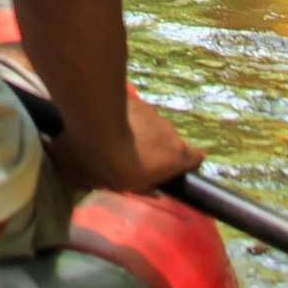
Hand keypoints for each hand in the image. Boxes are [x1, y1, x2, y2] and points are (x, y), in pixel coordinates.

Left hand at [46, 88, 195, 195]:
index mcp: (175, 156)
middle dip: (152, 146)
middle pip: (168, 140)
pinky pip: (132, 109)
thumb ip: (141, 188)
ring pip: (149, 123)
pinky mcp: (133, 96)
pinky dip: (123, 115)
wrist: (91, 125)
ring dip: (137, 129)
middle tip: (129, 154)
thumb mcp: (123, 189)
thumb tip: (153, 191)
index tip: (166, 168)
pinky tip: (102, 120)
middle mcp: (170, 131)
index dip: (184, 162)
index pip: (196, 158)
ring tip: (110, 136)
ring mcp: (152, 111)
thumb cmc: (110, 166)